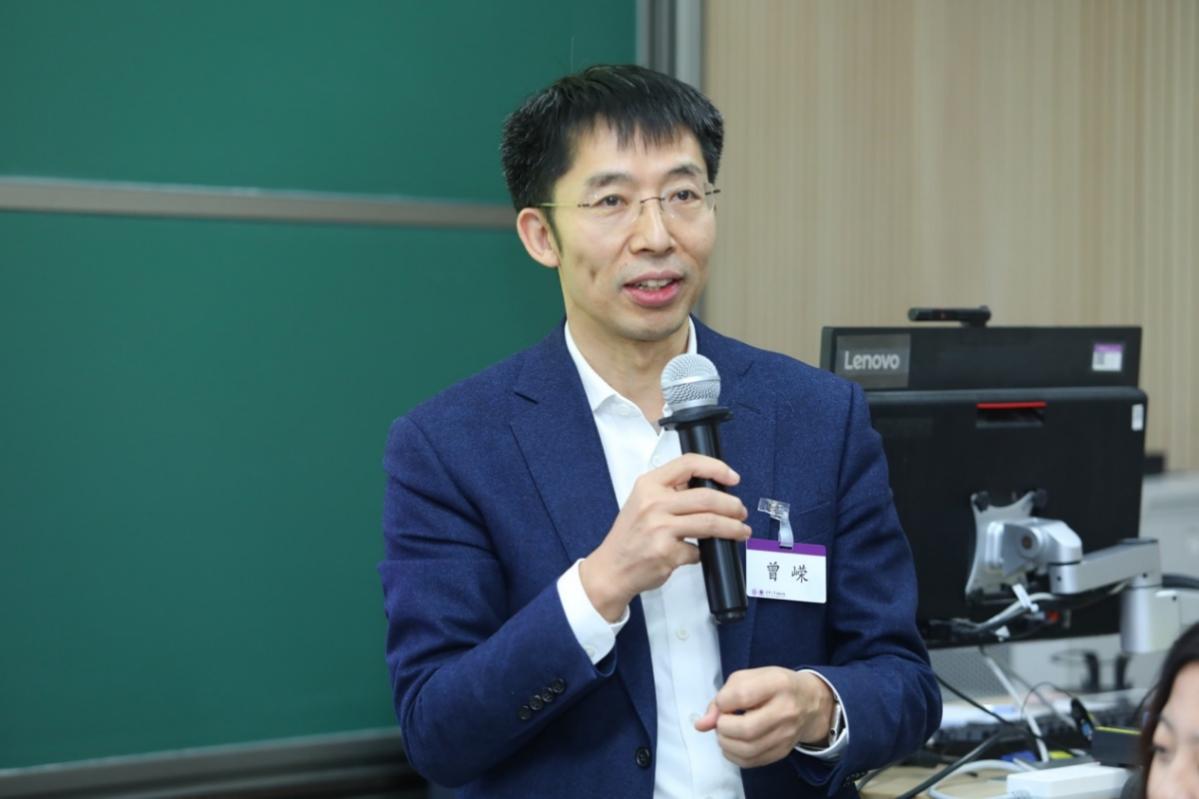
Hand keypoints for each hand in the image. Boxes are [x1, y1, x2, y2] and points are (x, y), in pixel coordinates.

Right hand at [579, 453, 749, 620]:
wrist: (611, 569)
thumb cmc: (629, 537)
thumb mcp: (642, 502)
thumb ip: (670, 492)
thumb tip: (710, 488)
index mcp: (648, 485)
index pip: (688, 463)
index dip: (717, 467)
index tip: (732, 478)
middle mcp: (654, 503)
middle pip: (707, 497)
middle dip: (732, 505)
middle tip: (740, 511)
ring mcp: (660, 528)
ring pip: (711, 523)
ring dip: (733, 528)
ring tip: (741, 531)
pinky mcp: (667, 553)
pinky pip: (699, 550)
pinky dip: (705, 552)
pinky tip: (703, 552)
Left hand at [694, 667, 835, 767]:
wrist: (810, 702)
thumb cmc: (774, 685)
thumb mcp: (749, 677)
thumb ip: (723, 696)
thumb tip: (702, 723)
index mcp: (777, 684)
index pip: (742, 695)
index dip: (723, 702)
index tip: (723, 702)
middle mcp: (786, 711)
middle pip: (746, 729)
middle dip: (723, 727)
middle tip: (721, 721)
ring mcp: (786, 735)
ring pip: (748, 750)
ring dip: (726, 743)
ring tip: (725, 732)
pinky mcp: (783, 751)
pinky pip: (751, 761)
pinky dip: (733, 755)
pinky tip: (732, 743)